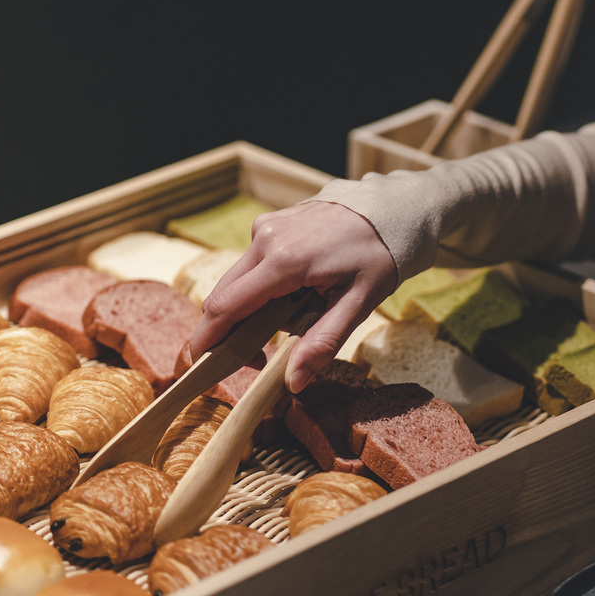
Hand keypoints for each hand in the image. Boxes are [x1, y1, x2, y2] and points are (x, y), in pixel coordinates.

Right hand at [185, 200, 397, 391]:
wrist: (388, 212)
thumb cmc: (376, 257)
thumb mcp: (357, 305)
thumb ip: (322, 343)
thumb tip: (292, 383)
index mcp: (284, 263)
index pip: (224, 307)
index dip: (209, 341)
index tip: (206, 367)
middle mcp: (265, 240)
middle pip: (221, 296)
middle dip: (226, 331)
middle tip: (254, 357)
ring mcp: (264, 228)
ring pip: (234, 281)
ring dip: (246, 308)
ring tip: (285, 322)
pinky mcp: (268, 224)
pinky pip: (250, 264)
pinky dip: (258, 286)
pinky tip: (291, 294)